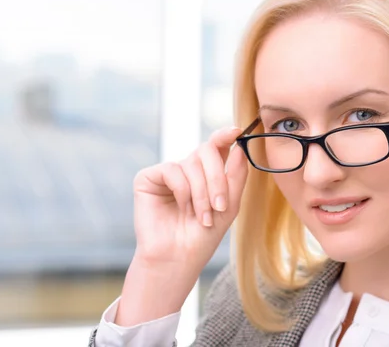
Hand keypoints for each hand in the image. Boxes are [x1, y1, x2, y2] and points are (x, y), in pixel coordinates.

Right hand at [131, 126, 247, 277]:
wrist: (178, 257)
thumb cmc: (203, 236)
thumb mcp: (228, 205)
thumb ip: (235, 175)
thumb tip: (239, 147)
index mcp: (207, 173)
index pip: (217, 146)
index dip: (225, 135)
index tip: (236, 131)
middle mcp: (187, 169)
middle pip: (207, 151)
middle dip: (217, 178)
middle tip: (220, 206)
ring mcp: (168, 172)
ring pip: (191, 163)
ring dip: (201, 193)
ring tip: (201, 217)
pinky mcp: (148, 178)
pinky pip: (172, 170)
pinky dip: (182, 191)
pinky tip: (181, 208)